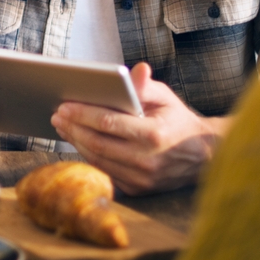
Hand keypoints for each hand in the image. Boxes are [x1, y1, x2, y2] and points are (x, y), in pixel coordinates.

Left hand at [51, 62, 227, 193]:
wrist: (203, 156)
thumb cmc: (178, 121)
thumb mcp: (165, 98)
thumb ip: (145, 86)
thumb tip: (136, 69)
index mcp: (154, 135)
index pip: (108, 123)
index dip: (82, 114)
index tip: (64, 105)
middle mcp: (147, 160)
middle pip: (97, 143)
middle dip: (73, 127)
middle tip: (57, 115)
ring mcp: (142, 179)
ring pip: (98, 159)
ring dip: (76, 142)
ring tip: (63, 127)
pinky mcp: (138, 189)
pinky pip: (106, 171)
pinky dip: (89, 155)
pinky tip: (79, 141)